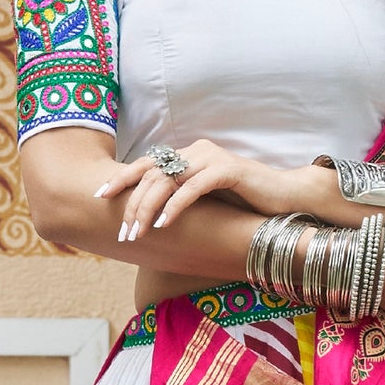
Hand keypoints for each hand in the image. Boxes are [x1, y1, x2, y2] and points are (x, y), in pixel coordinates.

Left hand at [97, 138, 294, 240]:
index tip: (99, 196)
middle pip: (152, 173)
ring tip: (138, 232)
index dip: (121, 178)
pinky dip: (176, 206)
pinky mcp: (229, 170)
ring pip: (168, 180)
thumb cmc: (244, 204)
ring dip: (149, 209)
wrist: (286, 199)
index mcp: (188, 155)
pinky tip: (164, 224)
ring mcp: (213, 158)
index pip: (146, 163)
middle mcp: (197, 151)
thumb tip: (147, 217)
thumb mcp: (205, 201)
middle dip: (133, 204)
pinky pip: (194, 188)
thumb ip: (180, 199)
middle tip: (123, 232)